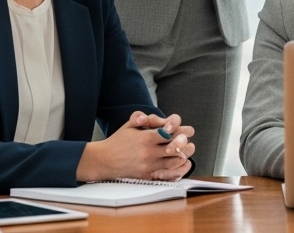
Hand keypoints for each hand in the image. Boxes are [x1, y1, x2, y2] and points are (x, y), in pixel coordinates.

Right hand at [76, 111, 196, 181]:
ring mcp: (149, 166)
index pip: (170, 133)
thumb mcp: (129, 125)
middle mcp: (149, 153)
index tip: (186, 129)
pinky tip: (181, 163)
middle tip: (188, 139)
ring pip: (174, 161)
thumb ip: (142, 117)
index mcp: (146, 138)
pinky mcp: (148, 175)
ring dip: (183, 155)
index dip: (181, 130)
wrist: (104, 161)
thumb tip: (154, 118)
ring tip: (187, 150)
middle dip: (185, 142)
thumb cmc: (118, 141)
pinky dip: (177, 168)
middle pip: (176, 147)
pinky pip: (167, 173)